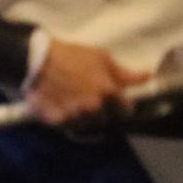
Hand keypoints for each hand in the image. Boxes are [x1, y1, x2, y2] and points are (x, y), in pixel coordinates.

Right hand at [25, 40, 150, 126]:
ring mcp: (75, 116)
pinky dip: (67, 120)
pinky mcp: (56, 121)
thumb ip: (125, 73)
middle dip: (102, 111)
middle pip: (106, 119)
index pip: (126, 110)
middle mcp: (94, 108)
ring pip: (87, 125)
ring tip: (76, 103)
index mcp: (108, 92)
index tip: (116, 100)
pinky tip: (62, 107)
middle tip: (91, 99)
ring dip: (85, 117)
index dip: (122, 105)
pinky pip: (68, 127)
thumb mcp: (101, 58)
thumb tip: (149, 77)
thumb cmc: (71, 55)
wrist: (34, 59)